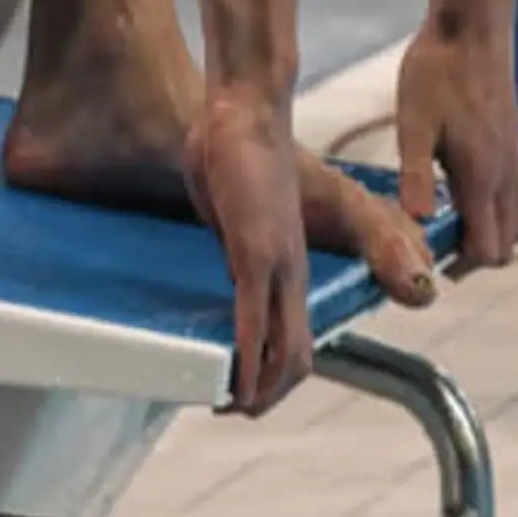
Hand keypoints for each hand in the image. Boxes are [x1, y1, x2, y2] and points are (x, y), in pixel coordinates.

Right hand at [184, 83, 311, 413]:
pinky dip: (246, 359)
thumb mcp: (233, 214)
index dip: (270, 376)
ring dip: (258, 391)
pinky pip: (255, 320)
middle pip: (298, 360)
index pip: (293, 339)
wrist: (245, 108)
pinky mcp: (256, 251)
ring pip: (287, 351)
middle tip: (231, 408)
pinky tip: (232, 382)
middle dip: (267, 397)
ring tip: (228, 406)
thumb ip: (231, 242)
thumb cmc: (235, 152)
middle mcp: (292, 272)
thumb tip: (220, 261)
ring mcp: (278, 263)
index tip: (237, 391)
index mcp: (285, 263)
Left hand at [397, 15, 517, 271]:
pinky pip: (511, 195)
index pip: (487, 251)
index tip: (427, 258)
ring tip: (443, 214)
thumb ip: (415, 173)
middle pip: (507, 245)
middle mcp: (505, 174)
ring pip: (514, 221)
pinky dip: (490, 207)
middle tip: (434, 242)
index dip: (459, 266)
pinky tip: (454, 183)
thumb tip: (414, 221)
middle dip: (475, 256)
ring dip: (486, 231)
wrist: (472, 25)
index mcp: (482, 177)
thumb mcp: (414, 122)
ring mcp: (513, 159)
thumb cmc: (437, 71)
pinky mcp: (512, 143)